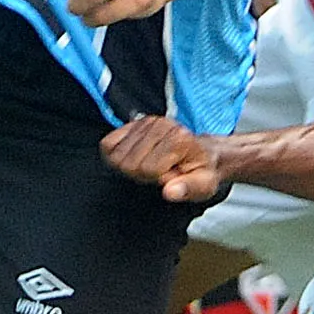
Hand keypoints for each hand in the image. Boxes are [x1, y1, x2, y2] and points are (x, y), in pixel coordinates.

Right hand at [102, 115, 221, 201]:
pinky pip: (108, 143)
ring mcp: (147, 122)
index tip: (170, 176)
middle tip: (160, 171)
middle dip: (142, 174)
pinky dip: (117, 154)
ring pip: (117, 155)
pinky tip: (137, 156)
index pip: (147, 169)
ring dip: (131, 165)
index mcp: (179, 140)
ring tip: (152, 164)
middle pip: (129, 163)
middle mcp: (162, 126)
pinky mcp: (136, 122)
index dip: (156, 179)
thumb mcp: (204, 186)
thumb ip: (188, 189)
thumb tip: (169, 192)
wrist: (205, 153)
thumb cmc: (202, 171)